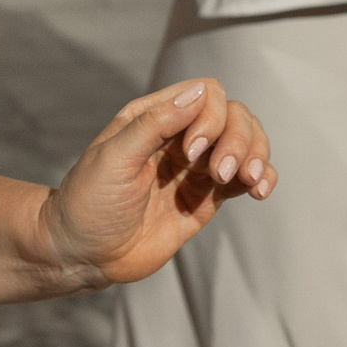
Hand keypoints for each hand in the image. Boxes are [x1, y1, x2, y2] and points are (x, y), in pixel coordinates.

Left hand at [38, 78, 273, 288]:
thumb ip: (155, 124)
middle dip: (238, 140)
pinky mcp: (206, 198)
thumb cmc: (88, 201)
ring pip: (246, 143)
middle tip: (218, 171)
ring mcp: (195, 168)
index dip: (211, 116)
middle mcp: (178, 137)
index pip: (206, 94)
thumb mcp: (113, 157)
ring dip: (255, 156)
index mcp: (151, 118)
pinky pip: (246, 178)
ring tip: (247, 181)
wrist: (85, 253)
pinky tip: (259, 190)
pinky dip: (262, 177)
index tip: (190, 151)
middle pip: (234, 116)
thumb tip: (199, 93)